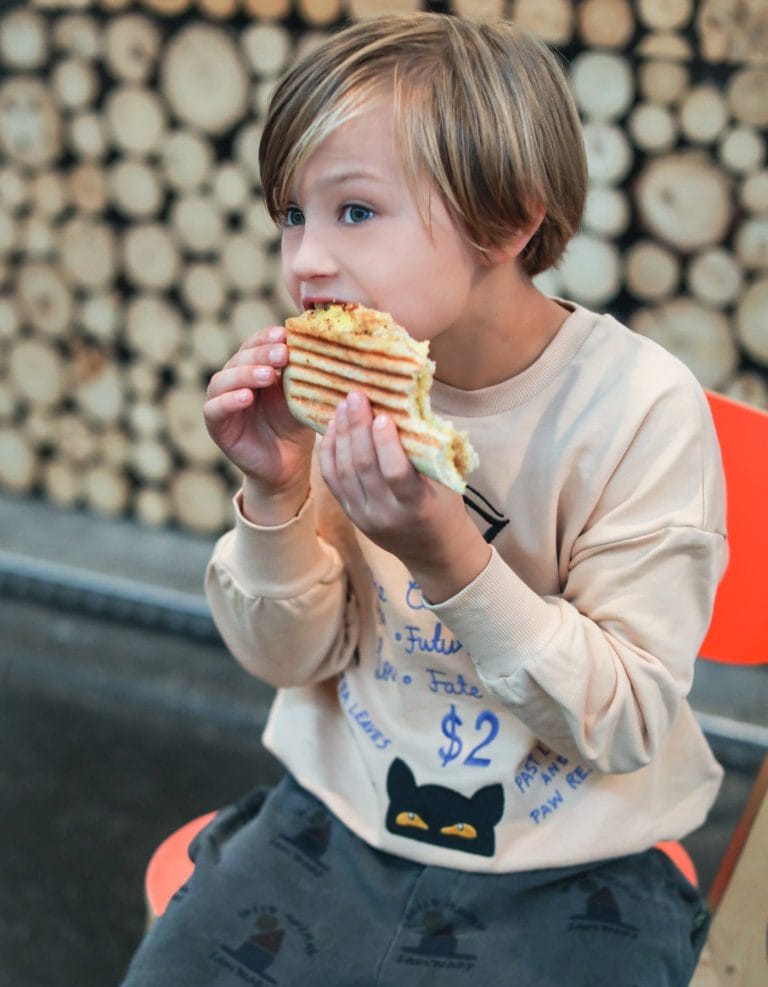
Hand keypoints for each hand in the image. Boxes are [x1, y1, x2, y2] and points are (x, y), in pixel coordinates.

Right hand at [204, 326, 314, 520]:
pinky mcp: (216, 425)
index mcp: (255, 366)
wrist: (289, 465)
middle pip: (240, 358)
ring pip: (223, 379)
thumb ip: (303, 373)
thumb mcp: (302, 396)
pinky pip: (214, 408)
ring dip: (245, 373)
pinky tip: (246, 397)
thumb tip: (327, 343)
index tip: (286, 334)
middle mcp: (235, 379)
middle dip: (261, 353)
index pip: (256, 343)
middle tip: (282, 354)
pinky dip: (228, 401)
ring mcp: (222, 400)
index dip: (267, 337)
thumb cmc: (297, 426)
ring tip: (268, 375)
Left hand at [318, 391, 490, 601]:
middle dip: (357, 427)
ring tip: (343, 405)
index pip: (395, 473)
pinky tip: (333, 428)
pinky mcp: (349, 513)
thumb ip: (425, 448)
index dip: (386, 443)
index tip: (383, 415)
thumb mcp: (445, 480)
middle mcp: (385, 514)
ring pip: (342, 470)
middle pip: (363, 467)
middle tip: (356, 396)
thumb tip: (405, 403)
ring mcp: (363, 515)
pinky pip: (331, 479)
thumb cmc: (444, 506)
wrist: (433, 550)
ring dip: (341, 434)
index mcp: (416, 506)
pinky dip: (329, 450)